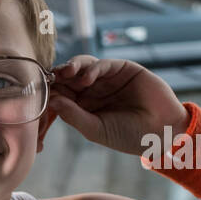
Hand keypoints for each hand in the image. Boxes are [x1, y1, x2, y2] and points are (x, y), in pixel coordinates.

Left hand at [47, 55, 189, 154]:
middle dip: (57, 77)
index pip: (61, 95)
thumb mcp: (96, 130)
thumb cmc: (128, 135)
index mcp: (82, 106)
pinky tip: (86, 78)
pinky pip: (102, 64)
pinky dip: (92, 68)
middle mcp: (91, 91)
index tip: (39, 94)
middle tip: (49, 78)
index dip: (50, 93)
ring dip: (71, 67)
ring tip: (66, 73)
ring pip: (82, 67)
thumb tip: (53, 102)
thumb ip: (74, 116)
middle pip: (68, 78)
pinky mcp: (121, 69)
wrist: (161, 130)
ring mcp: (105, 79)